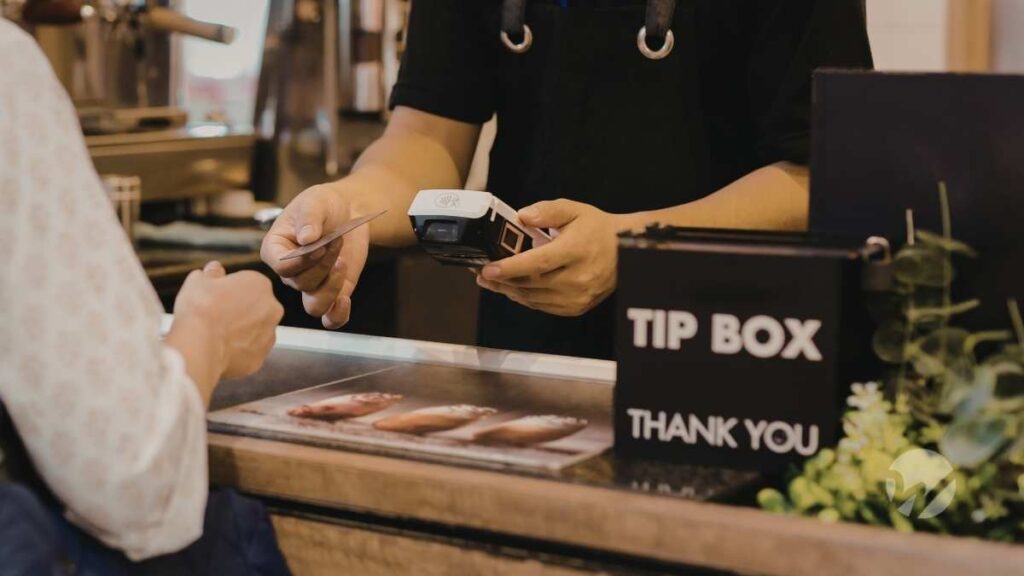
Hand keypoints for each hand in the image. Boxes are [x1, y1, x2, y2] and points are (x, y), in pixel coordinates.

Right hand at [172, 262, 283, 379]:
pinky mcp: (261, 357)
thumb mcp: (199, 281)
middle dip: (239, 310)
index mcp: (260, 284)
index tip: (214, 298)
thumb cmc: (200, 309)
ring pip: (255, 330)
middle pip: (255, 307)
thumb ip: (211, 272)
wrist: (200, 346)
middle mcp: (272, 308)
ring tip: (216, 335)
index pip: (247, 283)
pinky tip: (220, 349)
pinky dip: (238, 351)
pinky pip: (250, 351)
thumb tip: (215, 269)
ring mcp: (270, 334)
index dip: (228, 290)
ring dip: (241, 331)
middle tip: (215, 317)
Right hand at [260, 184, 369, 328]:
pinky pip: (330, 317)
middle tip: (336, 240)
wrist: (346, 211)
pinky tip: (346, 300)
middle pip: (302, 283)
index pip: (282, 267)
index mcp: (275, 250)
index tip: (320, 244)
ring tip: (342, 263)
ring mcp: (311, 285)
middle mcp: (290, 273)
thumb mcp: (315, 201)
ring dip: (331, 287)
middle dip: (324, 263)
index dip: (303, 260)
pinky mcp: (333, 292)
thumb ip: (309, 217)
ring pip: (314, 306)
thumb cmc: (323, 204)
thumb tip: (307, 239)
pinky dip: (337, 315)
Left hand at [475, 199, 632, 315]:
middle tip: (481, 275)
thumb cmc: (597, 229)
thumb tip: (522, 216)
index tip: (487, 269)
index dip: (509, 268)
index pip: (537, 264)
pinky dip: (526, 299)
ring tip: (492, 282)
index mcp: (576, 251)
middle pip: (531, 284)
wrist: (626, 252)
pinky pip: (544, 307)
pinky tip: (514, 290)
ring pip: (534, 299)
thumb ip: (547, 211)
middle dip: (502, 281)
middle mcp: (577, 278)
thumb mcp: (574, 210)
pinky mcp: (577, 308)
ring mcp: (578, 297)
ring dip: (510, 291)